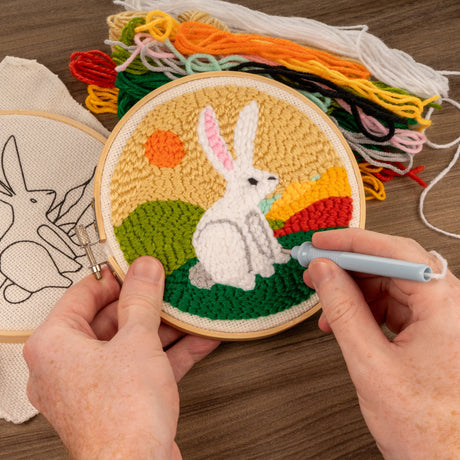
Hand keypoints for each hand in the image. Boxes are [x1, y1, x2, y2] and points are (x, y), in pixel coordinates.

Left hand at [24, 256, 219, 458]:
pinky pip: (141, 365)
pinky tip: (196, 339)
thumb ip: (141, 299)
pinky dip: (167, 353)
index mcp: (54, 345)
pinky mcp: (117, 400)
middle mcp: (66, 365)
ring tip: (187, 311)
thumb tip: (144, 270)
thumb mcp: (137, 340)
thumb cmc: (122, 418)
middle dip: (145, 304)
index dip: (115, 276)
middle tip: (167, 287)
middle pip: (109, 319)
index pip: (83, 293)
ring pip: (129, 343)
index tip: (139, 267)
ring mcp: (93, 385)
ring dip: (162, 328)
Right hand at [303, 229, 459, 458]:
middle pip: (392, 265)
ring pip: (390, 285)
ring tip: (325, 305)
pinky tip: (342, 321)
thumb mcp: (371, 364)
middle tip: (316, 269)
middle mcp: (449, 306)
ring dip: (353, 292)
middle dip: (348, 268)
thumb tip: (324, 273)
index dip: (352, 243)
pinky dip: (364, 310)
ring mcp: (441, 319)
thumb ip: (343, 310)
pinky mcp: (431, 332)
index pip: (395, 252)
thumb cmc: (428, 428)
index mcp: (446, 306)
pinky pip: (393, 306)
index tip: (321, 243)